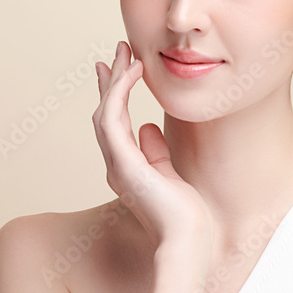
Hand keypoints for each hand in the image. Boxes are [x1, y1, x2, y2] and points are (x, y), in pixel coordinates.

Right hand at [93, 41, 213, 249]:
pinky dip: (119, 92)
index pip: (115, 124)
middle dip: (111, 80)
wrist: (186, 242)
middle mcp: (116, 166)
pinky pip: (112, 119)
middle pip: (106, 114)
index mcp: (126, 169)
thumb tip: (149, 127)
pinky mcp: (124, 164)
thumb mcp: (170, 175)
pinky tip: (131, 73)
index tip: (119, 68)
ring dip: (115, 80)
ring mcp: (117, 165)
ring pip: (105, 112)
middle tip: (119, 50)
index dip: (114, 94)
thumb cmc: (183, 217)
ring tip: (126, 54)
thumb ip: (156, 152)